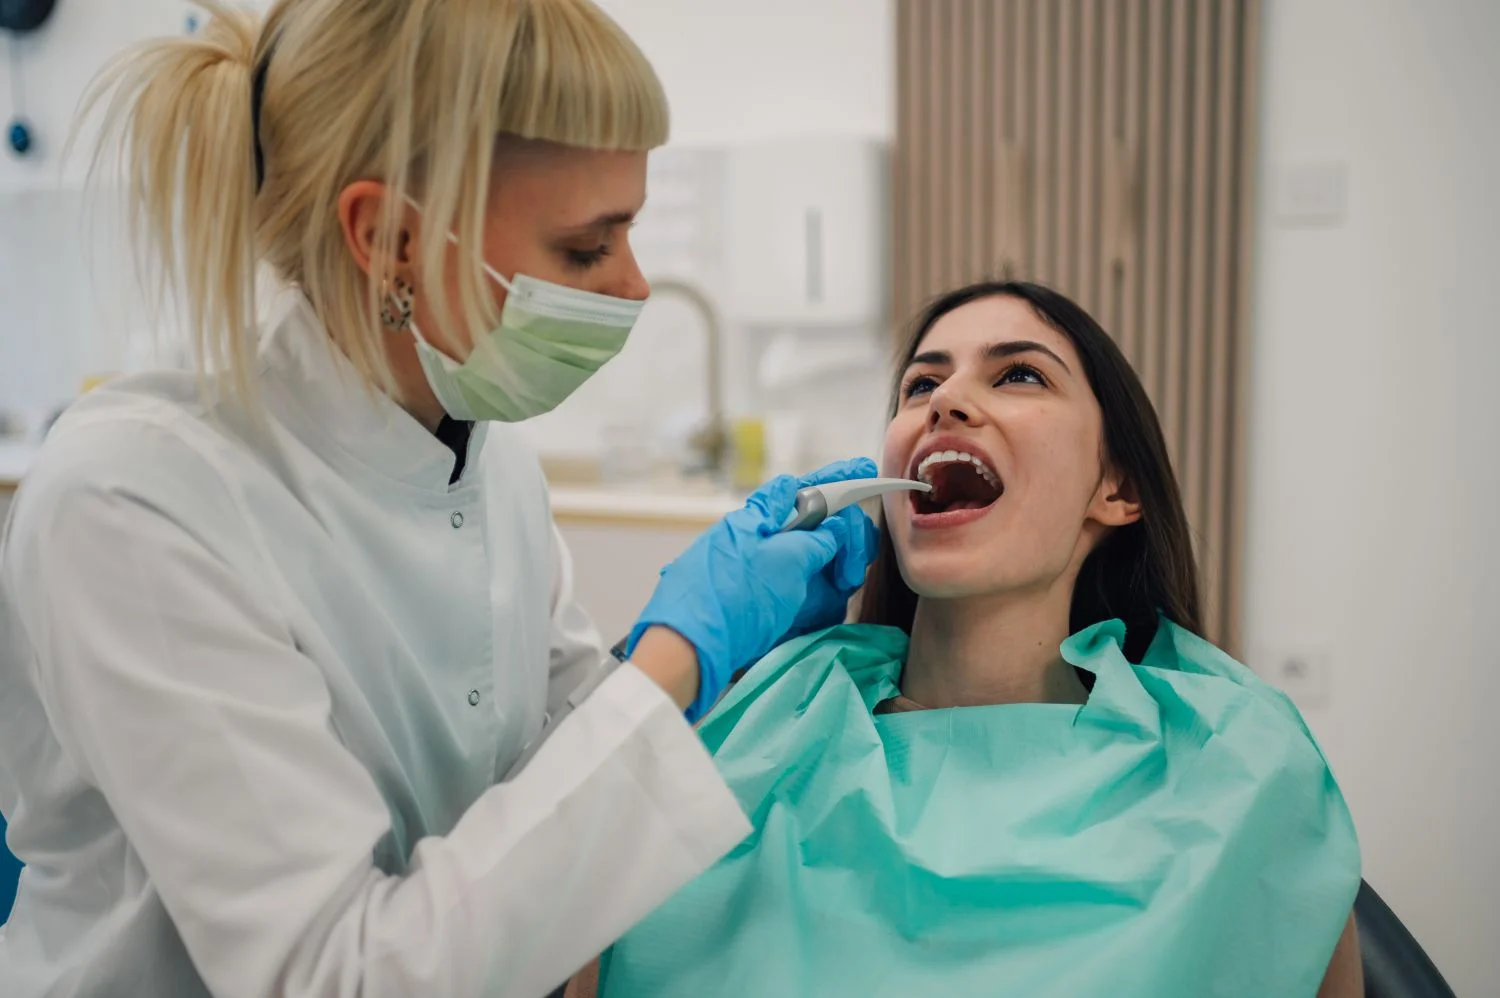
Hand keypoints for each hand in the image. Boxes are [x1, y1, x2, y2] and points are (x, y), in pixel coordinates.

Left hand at [628, 458, 880, 720]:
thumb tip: (836, 528)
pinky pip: (803, 593)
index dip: (837, 480)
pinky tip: (820, 613)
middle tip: (851, 572)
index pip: (804, 489)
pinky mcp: (761, 603)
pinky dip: (819, 601)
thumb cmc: (736, 598)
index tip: (865, 473)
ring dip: (834, 575)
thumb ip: (817, 539)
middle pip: (815, 528)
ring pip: (814, 563)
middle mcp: (760, 540)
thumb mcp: (785, 560)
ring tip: (840, 590)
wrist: (690, 649)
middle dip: (844, 542)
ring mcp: (762, 573)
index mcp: (760, 518)